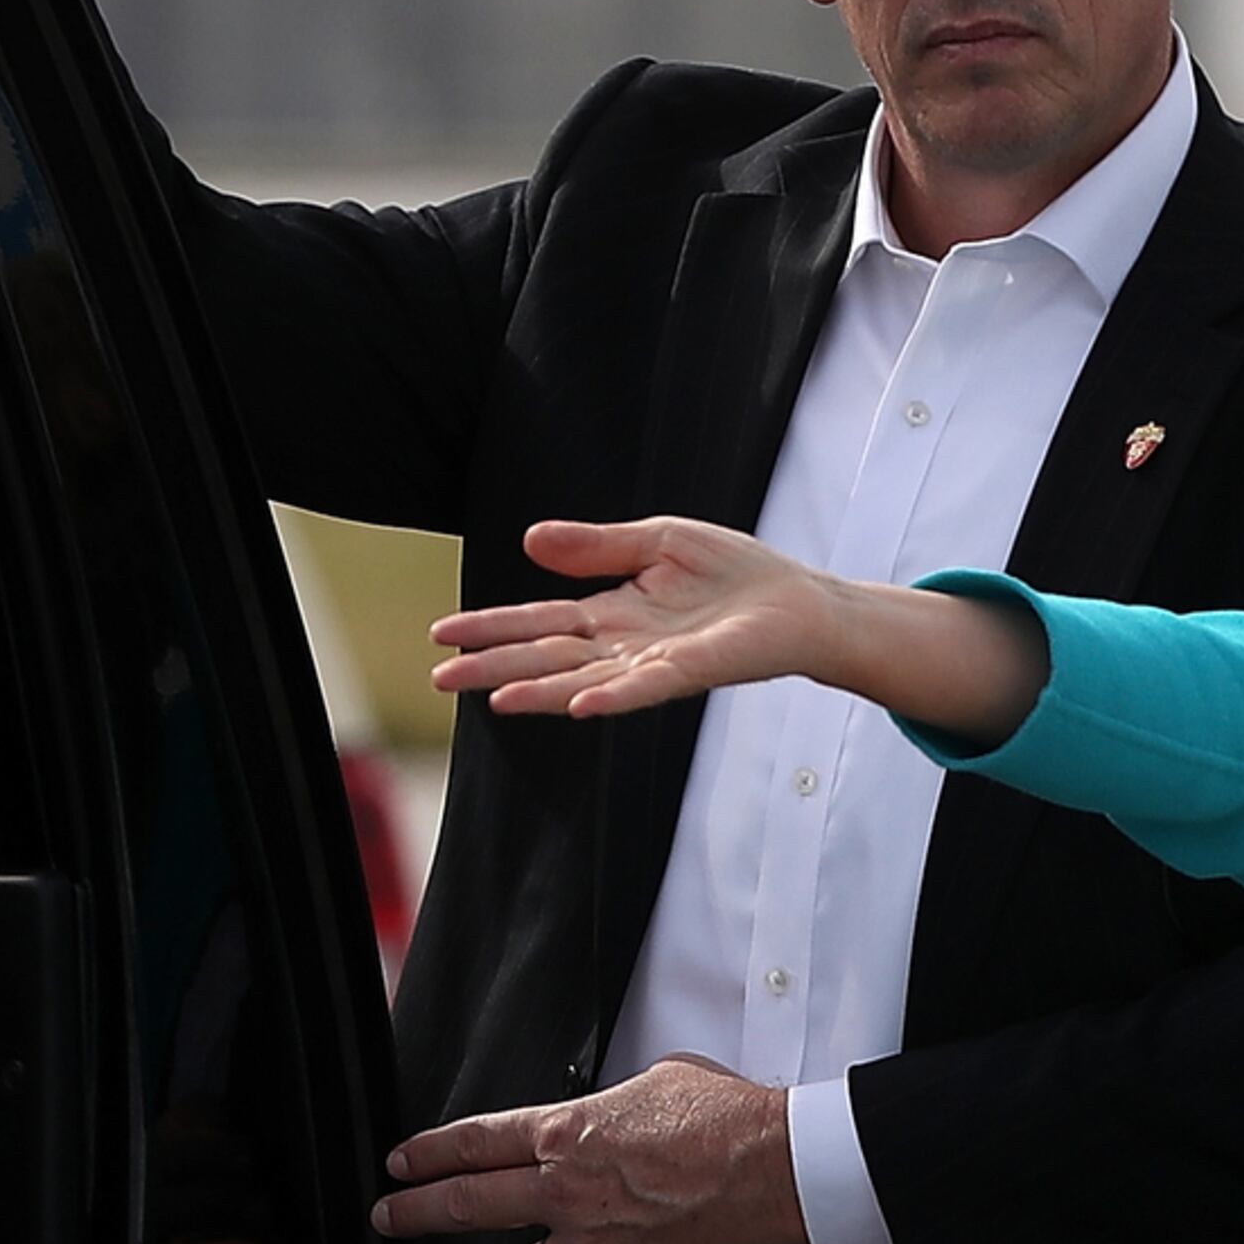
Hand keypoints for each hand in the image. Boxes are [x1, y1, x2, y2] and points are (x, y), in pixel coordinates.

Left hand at [374, 1055, 809, 1243]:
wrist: (775, 1169)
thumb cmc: (731, 1120)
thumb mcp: (662, 1080)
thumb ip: (616, 1106)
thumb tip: (612, 1116)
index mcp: (569, 1134)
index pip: (475, 1142)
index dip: (428, 1153)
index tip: (402, 1164)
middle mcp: (564, 1191)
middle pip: (465, 1205)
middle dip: (415, 1213)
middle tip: (390, 1218)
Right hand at [434, 516, 1052, 743]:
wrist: (802, 602)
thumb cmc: (736, 573)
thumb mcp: (660, 541)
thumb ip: (599, 545)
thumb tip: (530, 539)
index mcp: (614, 614)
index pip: (541, 621)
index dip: (493, 626)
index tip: (442, 633)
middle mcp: (626, 647)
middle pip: (550, 656)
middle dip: (497, 666)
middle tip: (442, 676)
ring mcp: (657, 663)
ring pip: (586, 679)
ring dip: (540, 690)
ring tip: (494, 699)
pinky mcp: (695, 670)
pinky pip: (646, 686)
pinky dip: (611, 696)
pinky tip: (579, 704)